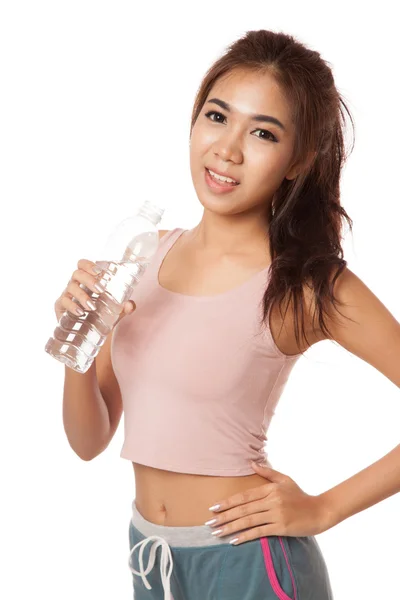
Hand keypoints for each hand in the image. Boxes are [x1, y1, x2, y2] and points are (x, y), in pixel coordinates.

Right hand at [54, 258, 135, 322]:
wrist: (89, 334)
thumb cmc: (101, 316)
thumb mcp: (116, 312)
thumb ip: (124, 307)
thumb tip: (130, 305)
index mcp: (87, 280)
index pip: (83, 265)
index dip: (89, 265)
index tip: (99, 271)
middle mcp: (76, 284)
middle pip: (77, 273)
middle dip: (89, 280)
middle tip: (101, 290)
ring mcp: (67, 294)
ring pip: (71, 287)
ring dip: (82, 295)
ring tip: (92, 306)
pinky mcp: (60, 306)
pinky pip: (63, 302)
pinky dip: (72, 306)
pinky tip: (80, 312)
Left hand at [205, 461, 331, 544]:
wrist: (320, 511)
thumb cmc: (301, 496)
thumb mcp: (285, 480)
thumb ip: (267, 473)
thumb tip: (251, 462)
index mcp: (270, 489)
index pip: (244, 496)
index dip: (228, 502)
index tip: (214, 508)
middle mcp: (272, 500)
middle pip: (243, 509)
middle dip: (224, 516)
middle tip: (209, 523)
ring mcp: (276, 514)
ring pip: (248, 521)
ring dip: (230, 528)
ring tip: (217, 533)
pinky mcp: (281, 527)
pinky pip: (259, 532)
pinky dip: (245, 536)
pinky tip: (234, 541)